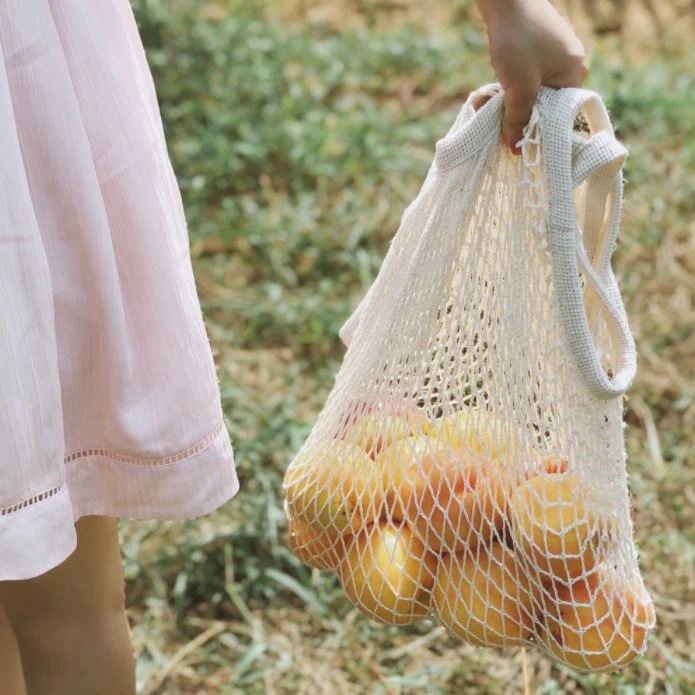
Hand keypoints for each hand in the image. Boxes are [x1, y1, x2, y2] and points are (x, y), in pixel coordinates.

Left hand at [476, 0, 587, 152]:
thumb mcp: (519, 88)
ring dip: (509, 104)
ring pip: (530, 93)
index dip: (537, 131)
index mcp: (575, 74)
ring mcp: (553, 55)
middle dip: (518, 117)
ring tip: (489, 109)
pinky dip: (508, 88)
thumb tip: (515, 151)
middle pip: (543, 105)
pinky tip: (490, 94)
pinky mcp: (536, 48)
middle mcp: (569, 65)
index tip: (516, 144)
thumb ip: (518, 120)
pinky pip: (524, 79)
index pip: (558, 115)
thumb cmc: (517, 41)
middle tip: (498, 128)